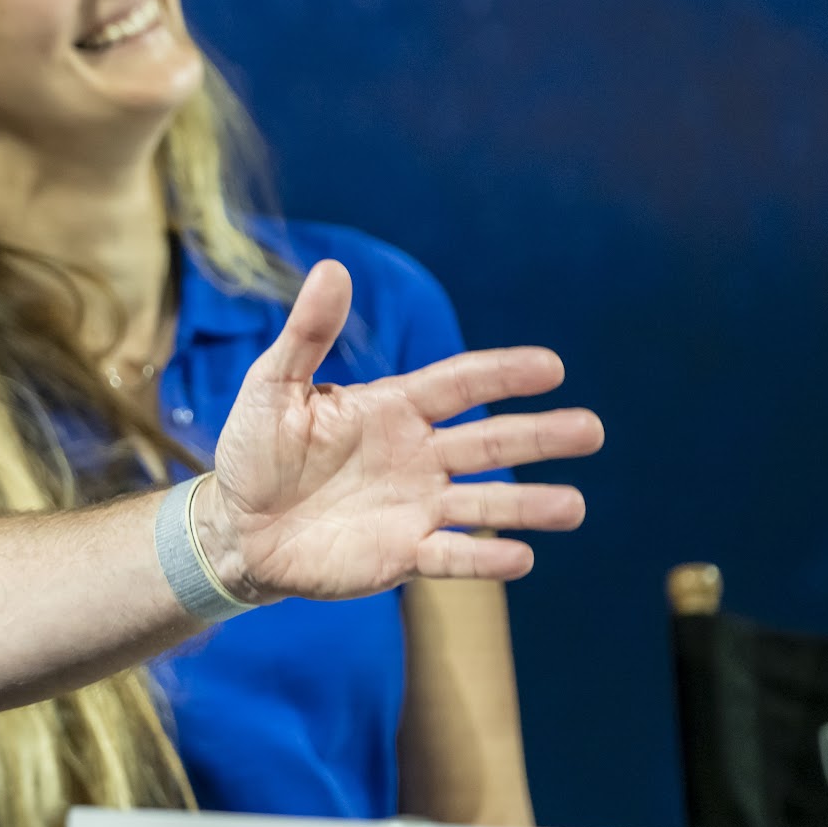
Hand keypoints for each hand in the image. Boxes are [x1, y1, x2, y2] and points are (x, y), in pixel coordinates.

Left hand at [194, 261, 601, 600]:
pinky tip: (522, 556)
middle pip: (489, 442)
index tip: (551, 366)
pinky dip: (484, 556)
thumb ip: (307, 334)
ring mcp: (415, 506)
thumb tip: (333, 269)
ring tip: (574, 506)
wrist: (235, 525)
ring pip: (484, 502)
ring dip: (529, 505)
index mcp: (392, 408)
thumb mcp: (272, 386)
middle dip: (540, 436)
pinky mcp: (402, 555)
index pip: (458, 384)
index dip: (502, 374)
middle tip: (592, 430)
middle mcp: (416, 455)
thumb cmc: (253, 450)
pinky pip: (451, 556)